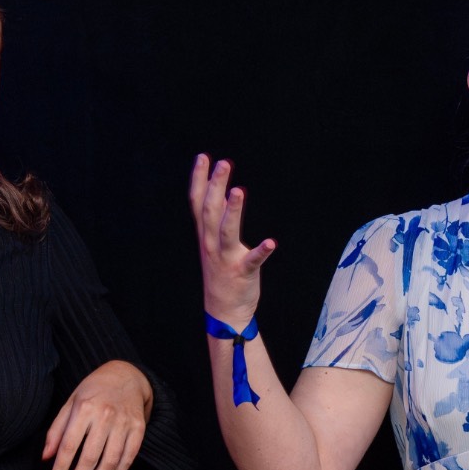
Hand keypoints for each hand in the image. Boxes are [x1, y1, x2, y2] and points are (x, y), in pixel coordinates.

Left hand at [42, 360, 151, 469]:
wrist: (126, 376)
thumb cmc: (93, 391)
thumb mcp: (70, 403)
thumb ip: (57, 430)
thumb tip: (46, 458)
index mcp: (84, 408)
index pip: (69, 446)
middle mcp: (105, 416)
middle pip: (89, 458)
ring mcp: (124, 423)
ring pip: (110, 462)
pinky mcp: (138, 429)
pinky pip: (128, 458)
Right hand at [189, 154, 275, 328]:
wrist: (223, 312)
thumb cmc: (221, 274)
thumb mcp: (214, 245)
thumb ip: (217, 220)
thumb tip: (226, 193)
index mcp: (205, 236)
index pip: (197, 203)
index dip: (199, 180)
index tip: (203, 158)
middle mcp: (211, 245)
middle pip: (210, 212)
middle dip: (215, 187)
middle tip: (222, 163)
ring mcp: (226, 259)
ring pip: (226, 232)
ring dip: (232, 211)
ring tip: (239, 191)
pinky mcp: (242, 272)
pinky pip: (252, 261)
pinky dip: (261, 251)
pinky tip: (271, 242)